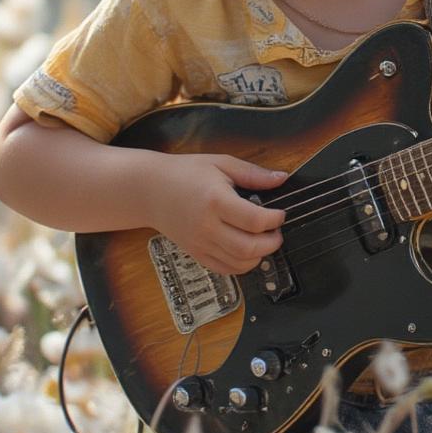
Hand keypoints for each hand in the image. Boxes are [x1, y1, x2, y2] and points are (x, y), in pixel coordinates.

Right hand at [147, 152, 287, 275]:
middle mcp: (207, 227)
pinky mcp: (196, 254)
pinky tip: (248, 250)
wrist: (150, 190)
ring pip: (238, 263)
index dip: (275, 219)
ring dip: (260, 255)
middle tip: (277, 231)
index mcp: (215, 201)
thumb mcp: (221, 163)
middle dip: (272, 242)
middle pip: (248, 247)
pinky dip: (242, 265)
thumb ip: (253, 173)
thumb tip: (281, 178)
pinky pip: (224, 269)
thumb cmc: (185, 173)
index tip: (281, 213)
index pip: (254, 220)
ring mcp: (200, 244)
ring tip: (265, 240)